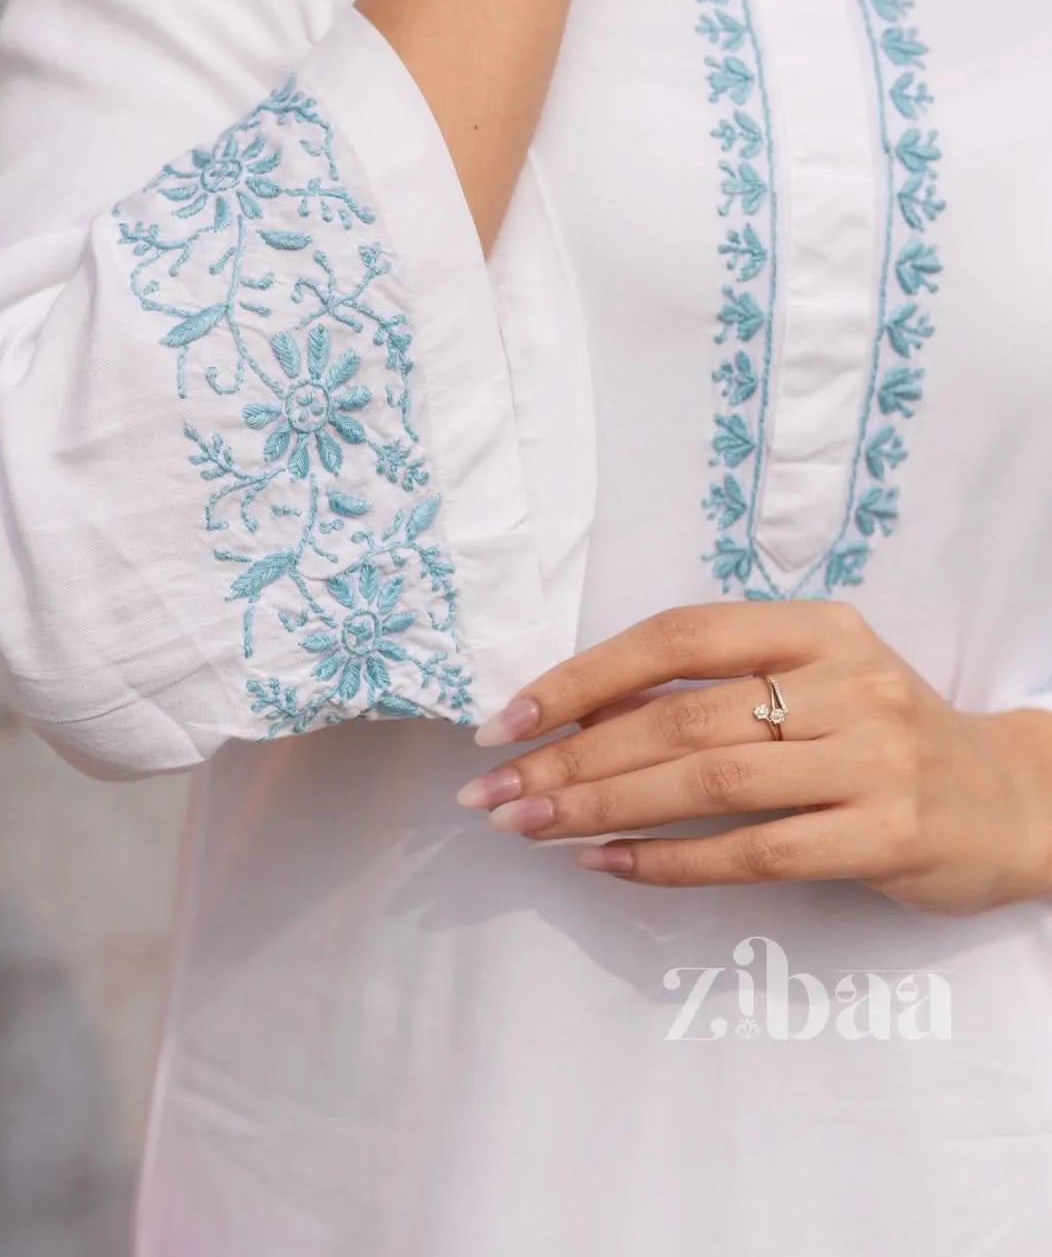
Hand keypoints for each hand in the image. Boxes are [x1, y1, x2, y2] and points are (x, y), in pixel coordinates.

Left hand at [455, 599, 1051, 914]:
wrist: (1011, 802)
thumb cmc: (881, 738)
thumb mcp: (815, 683)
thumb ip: (716, 690)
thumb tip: (573, 719)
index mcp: (815, 627)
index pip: (676, 636)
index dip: (582, 675)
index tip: (506, 718)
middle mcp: (845, 681)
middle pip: (679, 716)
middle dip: (571, 757)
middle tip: (495, 794)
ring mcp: (872, 758)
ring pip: (707, 781)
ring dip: (603, 808)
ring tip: (530, 827)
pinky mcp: (887, 836)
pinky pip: (756, 852)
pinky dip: (671, 861)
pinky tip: (609, 866)